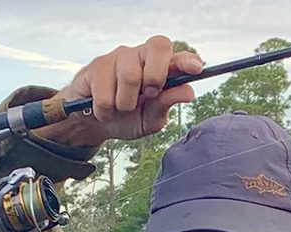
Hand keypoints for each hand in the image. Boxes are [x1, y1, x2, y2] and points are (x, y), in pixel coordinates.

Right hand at [35, 36, 201, 149]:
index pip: (175, 54)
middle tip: (147, 95)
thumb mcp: (150, 119)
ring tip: (120, 108)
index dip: (186, 59)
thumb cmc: (127, 118)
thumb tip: (189, 92)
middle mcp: (140, 56)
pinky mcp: (97, 65)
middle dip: (156, 75)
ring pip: (131, 76)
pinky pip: (106, 94)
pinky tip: (104, 108)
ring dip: (126, 104)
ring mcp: (118, 57)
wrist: (94, 124)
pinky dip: (106, 111)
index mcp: (158, 67)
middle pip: (157, 48)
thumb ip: (166, 105)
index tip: (196, 68)